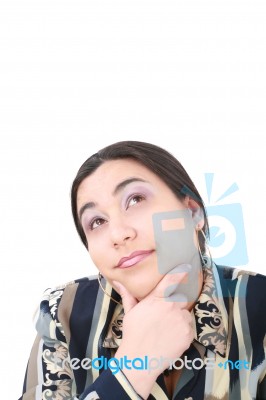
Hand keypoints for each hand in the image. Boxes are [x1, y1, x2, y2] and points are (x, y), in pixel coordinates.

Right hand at [113, 264, 193, 397]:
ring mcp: (181, 320)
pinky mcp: (188, 334)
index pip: (171, 280)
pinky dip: (183, 331)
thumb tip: (118, 281)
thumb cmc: (133, 333)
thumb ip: (128, 295)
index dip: (180, 272)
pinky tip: (172, 338)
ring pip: (185, 314)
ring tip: (167, 329)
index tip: (187, 266)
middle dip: (175, 305)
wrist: (140, 359)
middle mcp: (171, 307)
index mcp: (157, 299)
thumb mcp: (130, 312)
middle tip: (165, 317)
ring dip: (180, 319)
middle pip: (180, 300)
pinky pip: (189, 328)